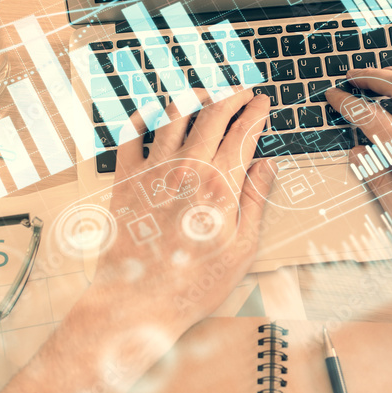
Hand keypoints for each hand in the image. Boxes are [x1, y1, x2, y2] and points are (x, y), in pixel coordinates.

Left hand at [95, 89, 275, 334]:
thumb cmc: (195, 283)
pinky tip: (147, 112)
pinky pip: (128, 137)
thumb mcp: (243, 248)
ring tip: (202, 92)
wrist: (140, 302)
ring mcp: (152, 172)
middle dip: (230, 96)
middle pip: (212, 115)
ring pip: (173, 116)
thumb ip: (255, 200)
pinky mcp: (124, 181)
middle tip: (240, 90)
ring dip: (191, 97)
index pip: (244, 133)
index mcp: (219, 185)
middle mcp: (186, 169)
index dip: (256, 113)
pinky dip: (139, 118)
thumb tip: (267, 166)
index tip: (262, 102)